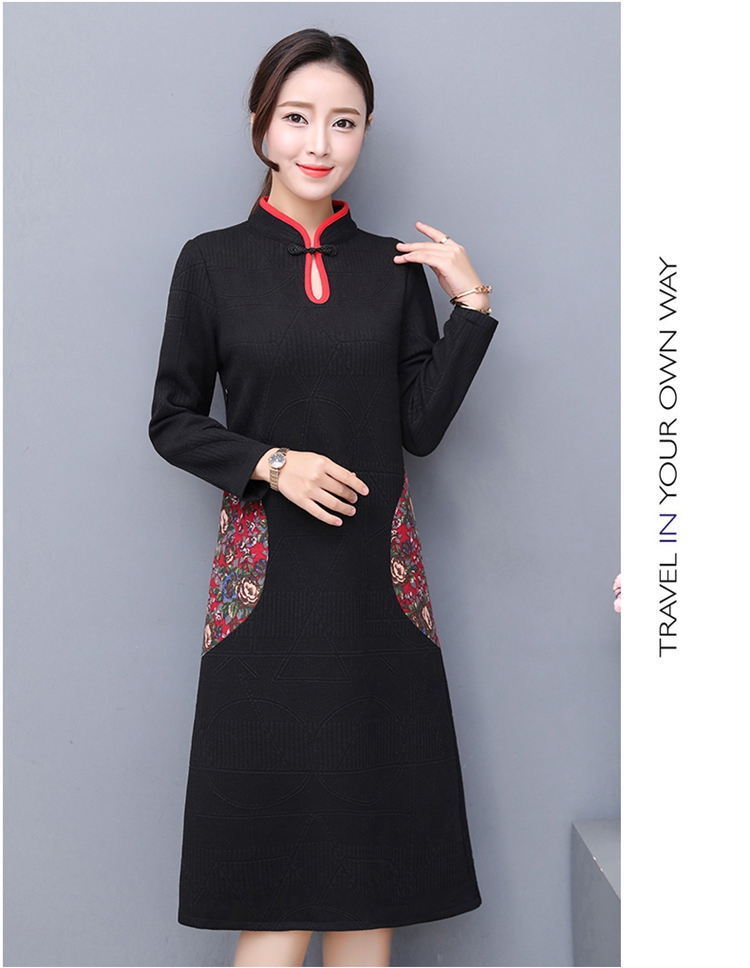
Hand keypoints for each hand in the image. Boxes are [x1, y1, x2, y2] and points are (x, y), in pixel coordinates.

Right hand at [254, 449, 368, 525]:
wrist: (276, 466)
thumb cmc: (299, 461)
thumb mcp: (318, 459)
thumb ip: (335, 469)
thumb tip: (352, 476)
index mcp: (323, 464)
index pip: (347, 477)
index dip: (358, 485)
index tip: (365, 492)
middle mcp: (317, 477)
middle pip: (341, 490)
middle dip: (351, 497)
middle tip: (355, 499)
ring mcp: (309, 490)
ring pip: (333, 503)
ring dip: (345, 508)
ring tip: (351, 510)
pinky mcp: (302, 501)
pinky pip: (319, 513)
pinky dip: (331, 519)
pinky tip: (338, 521)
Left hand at [393, 221, 489, 311]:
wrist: (473, 295)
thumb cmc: (462, 286)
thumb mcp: (447, 270)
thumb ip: (437, 262)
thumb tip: (425, 259)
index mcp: (456, 249)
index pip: (439, 236)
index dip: (427, 230)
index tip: (418, 225)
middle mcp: (454, 249)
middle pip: (428, 244)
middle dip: (412, 245)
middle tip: (400, 246)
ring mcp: (451, 254)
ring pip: (425, 250)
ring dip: (410, 253)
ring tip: (399, 255)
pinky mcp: (446, 262)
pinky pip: (426, 258)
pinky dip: (414, 258)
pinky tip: (406, 259)